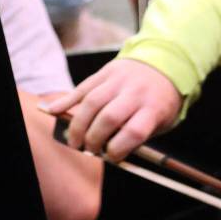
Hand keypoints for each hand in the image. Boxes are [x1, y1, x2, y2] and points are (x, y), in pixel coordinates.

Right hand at [40, 59, 182, 160]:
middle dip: (93, 139)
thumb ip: (138, 136)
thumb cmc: (161, 100)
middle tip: (89, 149)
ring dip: (78, 125)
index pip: (134, 131)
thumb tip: (107, 152)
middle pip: (109, 117)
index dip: (117, 149)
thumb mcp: (161, 121)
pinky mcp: (107, 71)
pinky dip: (66, 100)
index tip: (111, 156)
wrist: (166, 63)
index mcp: (154, 107)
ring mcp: (120, 80)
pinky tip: (54, 111)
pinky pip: (83, 87)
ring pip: (92, 102)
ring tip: (75, 140)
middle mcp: (137, 92)